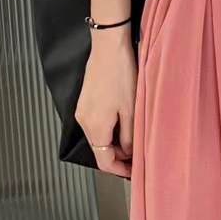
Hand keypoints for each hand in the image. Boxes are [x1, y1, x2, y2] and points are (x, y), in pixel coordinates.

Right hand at [75, 26, 136, 177]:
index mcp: (95, 128)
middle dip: (118, 156)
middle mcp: (84, 122)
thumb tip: (129, 152)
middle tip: (138, 155)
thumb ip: (129, 137)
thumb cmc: (121, 75)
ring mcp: (82, 111)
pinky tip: (123, 123)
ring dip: (114, 142)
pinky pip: (96, 124)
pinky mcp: (85, 102)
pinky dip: (109, 130)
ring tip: (133, 138)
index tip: (133, 172)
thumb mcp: (131, 111)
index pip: (104, 162)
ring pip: (98, 137)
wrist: (108, 47)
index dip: (119, 170)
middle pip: (100, 150)